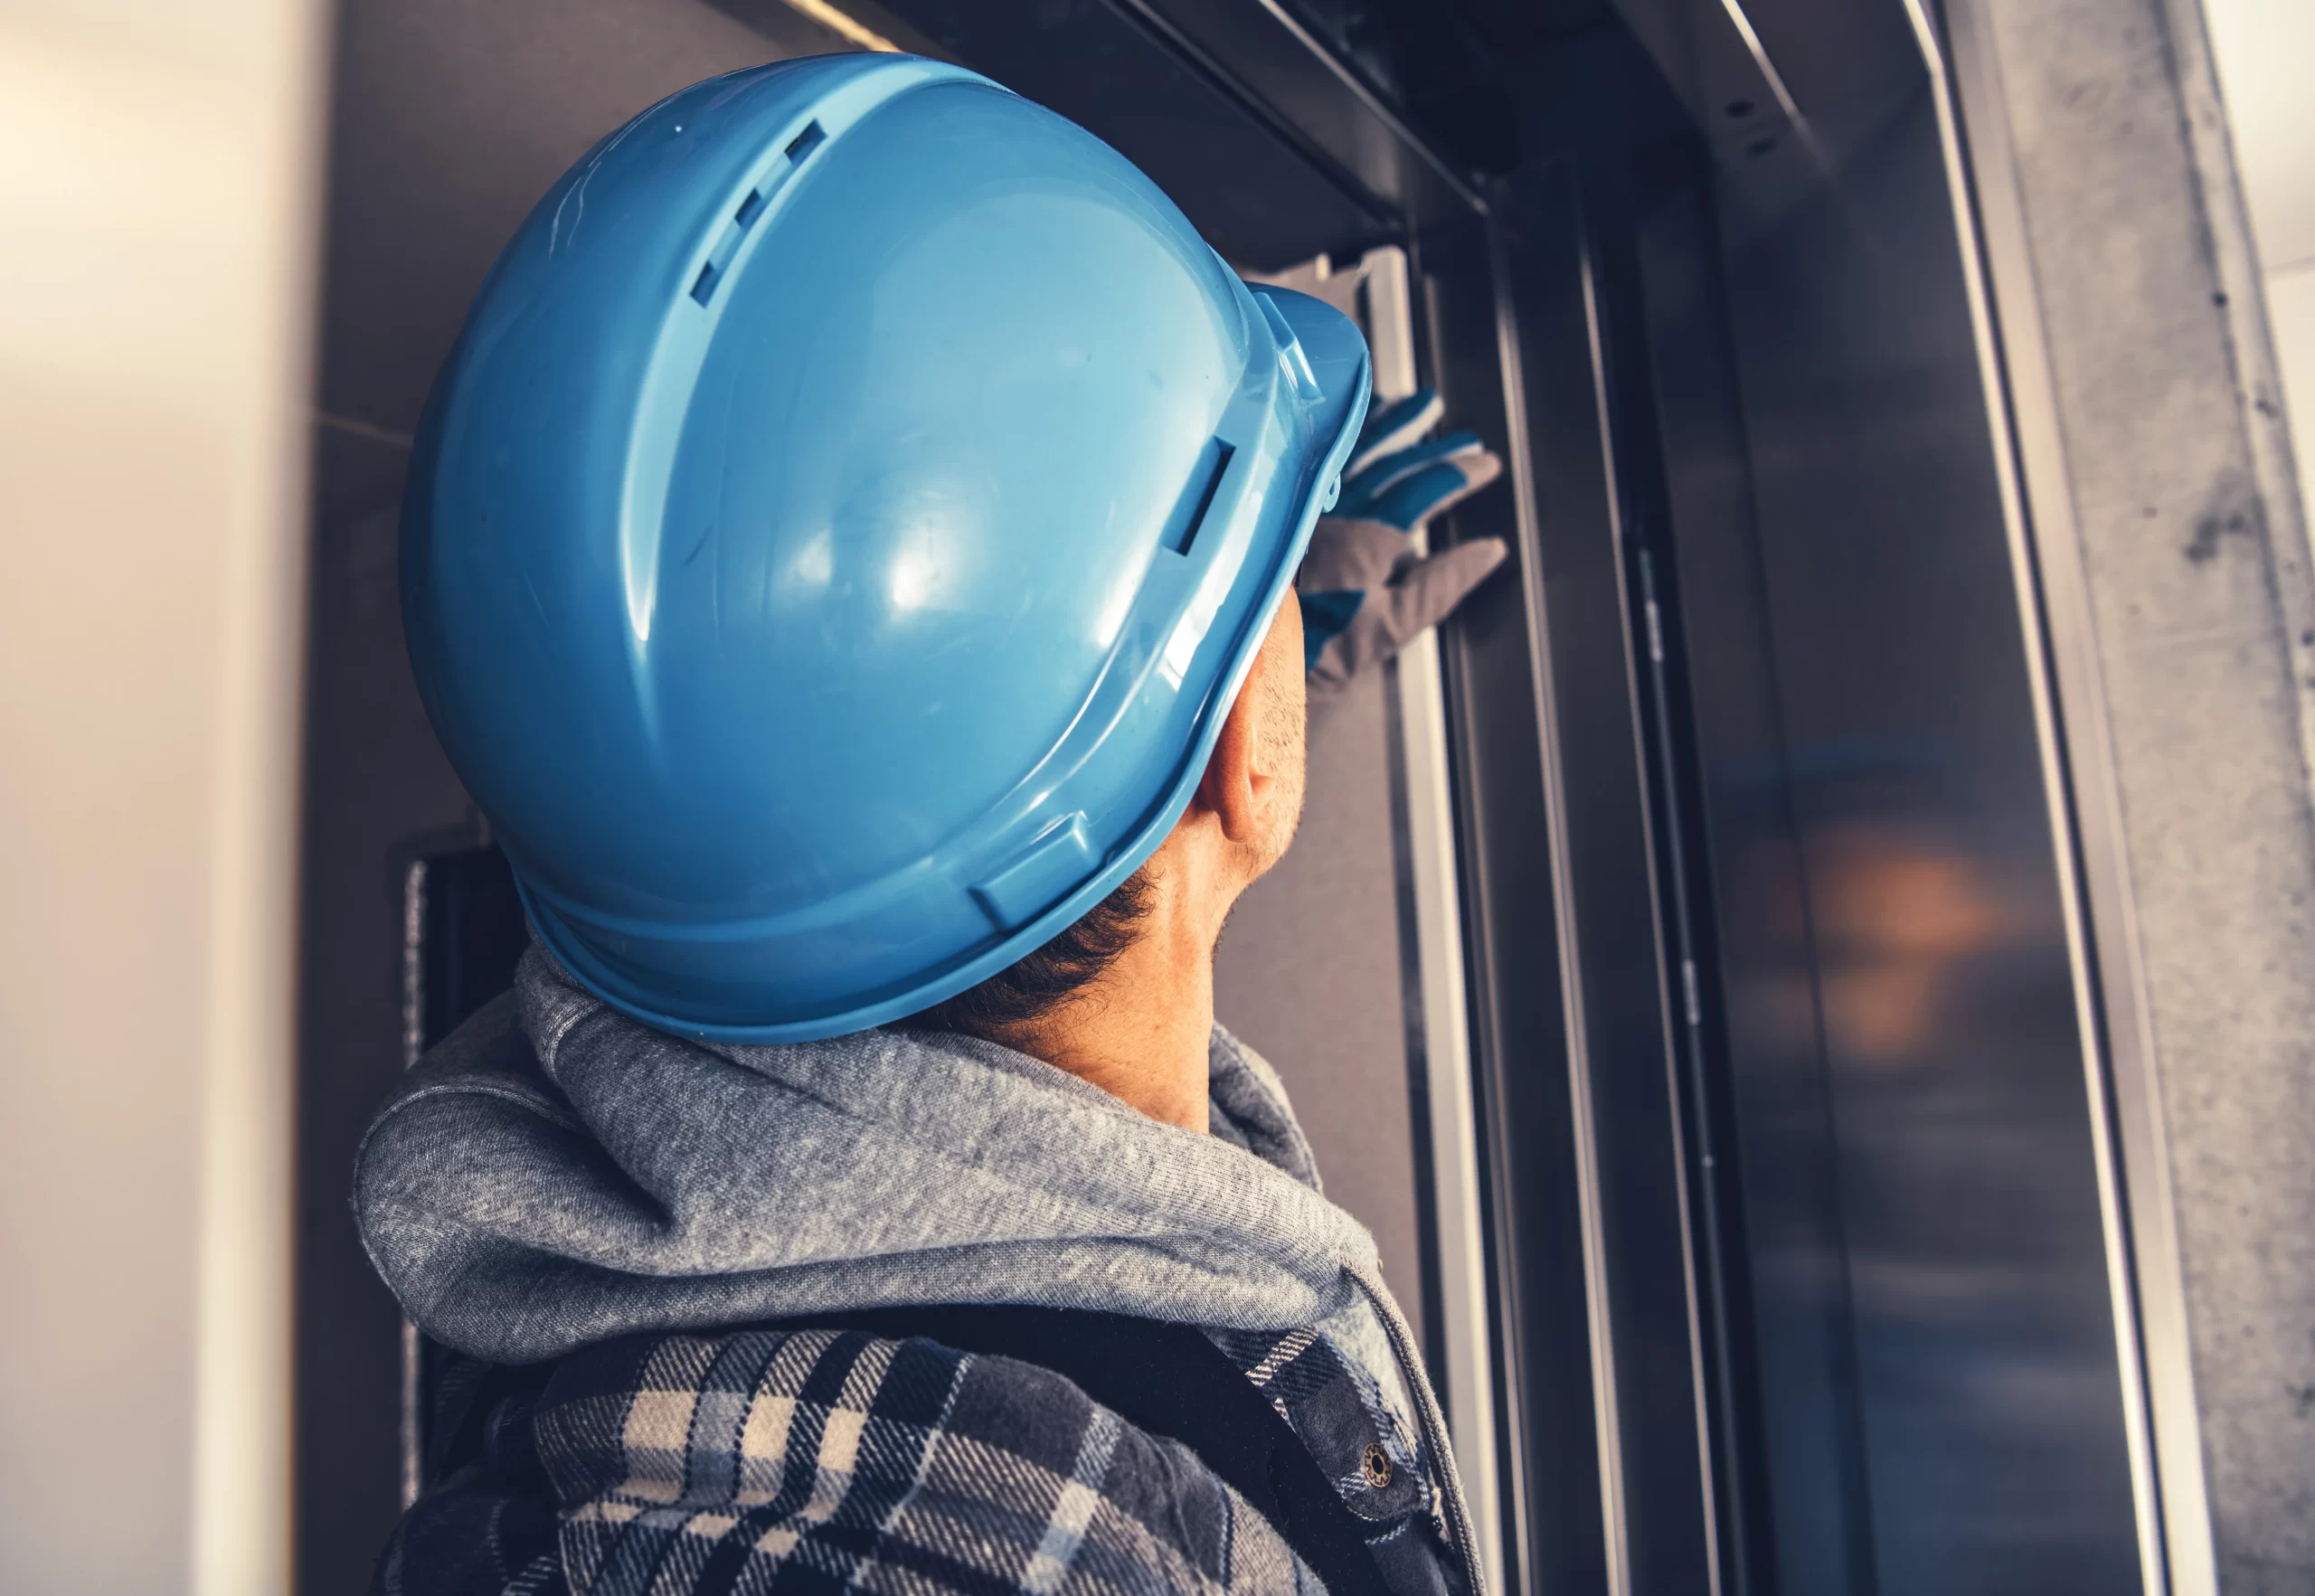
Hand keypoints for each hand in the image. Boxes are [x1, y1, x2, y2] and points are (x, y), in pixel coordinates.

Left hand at [1298, 388, 1507, 697]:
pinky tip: (1355, 427)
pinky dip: (1343, 435)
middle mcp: (1331, 509)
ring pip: (1351, 449)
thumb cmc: (1310, 652)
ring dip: (1389, 425)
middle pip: (1391, 462)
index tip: (1488, 464)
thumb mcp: (1387, 628)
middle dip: (1433, 447)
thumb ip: (1440, 585)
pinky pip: (1315, 455)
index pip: (1422, 490)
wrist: (1239, 661)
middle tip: (1468, 437)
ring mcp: (1301, 503)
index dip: (1459, 474)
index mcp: (1363, 539)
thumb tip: (1489, 550)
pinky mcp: (1276, 508)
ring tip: (1417, 405)